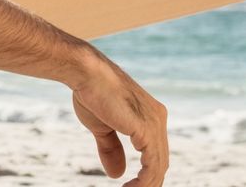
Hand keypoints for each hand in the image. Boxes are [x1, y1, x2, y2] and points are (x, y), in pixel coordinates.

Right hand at [69, 55, 168, 185]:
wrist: (85, 71)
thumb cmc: (90, 92)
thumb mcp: (101, 126)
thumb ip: (112, 148)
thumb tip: (117, 174)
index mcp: (150, 114)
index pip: (155, 152)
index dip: (146, 172)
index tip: (131, 186)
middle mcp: (158, 117)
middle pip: (160, 161)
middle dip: (148, 182)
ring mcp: (155, 123)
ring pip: (158, 167)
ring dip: (146, 186)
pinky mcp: (147, 129)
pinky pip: (153, 166)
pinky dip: (144, 182)